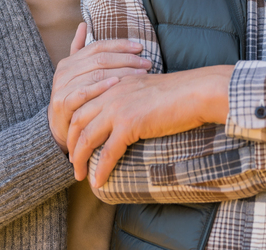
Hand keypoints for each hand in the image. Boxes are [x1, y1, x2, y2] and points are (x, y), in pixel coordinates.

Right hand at [47, 23, 151, 152]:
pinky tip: (117, 84)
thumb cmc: (75, 98)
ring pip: (95, 73)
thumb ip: (79, 49)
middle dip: (126, 59)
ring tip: (140, 74)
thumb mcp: (76, 73)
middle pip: (100, 59)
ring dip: (120, 72)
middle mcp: (65, 70)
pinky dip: (100, 87)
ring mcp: (62, 86)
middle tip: (146, 63)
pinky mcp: (62, 103)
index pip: (98, 46)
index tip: (140, 48)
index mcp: (70, 60)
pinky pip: (83, 92)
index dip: (120, 45)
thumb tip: (83, 23)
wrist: (58, 127)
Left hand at [68, 65, 232, 187]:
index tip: (73, 140)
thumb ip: (129, 97)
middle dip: (70, 143)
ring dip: (80, 159)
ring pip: (86, 138)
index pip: (82, 103)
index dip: (73, 124)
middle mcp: (110, 93)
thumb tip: (125, 117)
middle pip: (77, 121)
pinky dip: (100, 169)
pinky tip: (98, 181)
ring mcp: (118, 108)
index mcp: (113, 83)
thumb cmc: (178, 93)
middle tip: (72, 160)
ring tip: (79, 175)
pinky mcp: (129, 124)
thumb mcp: (145, 88)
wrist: (196, 92)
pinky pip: (107, 153)